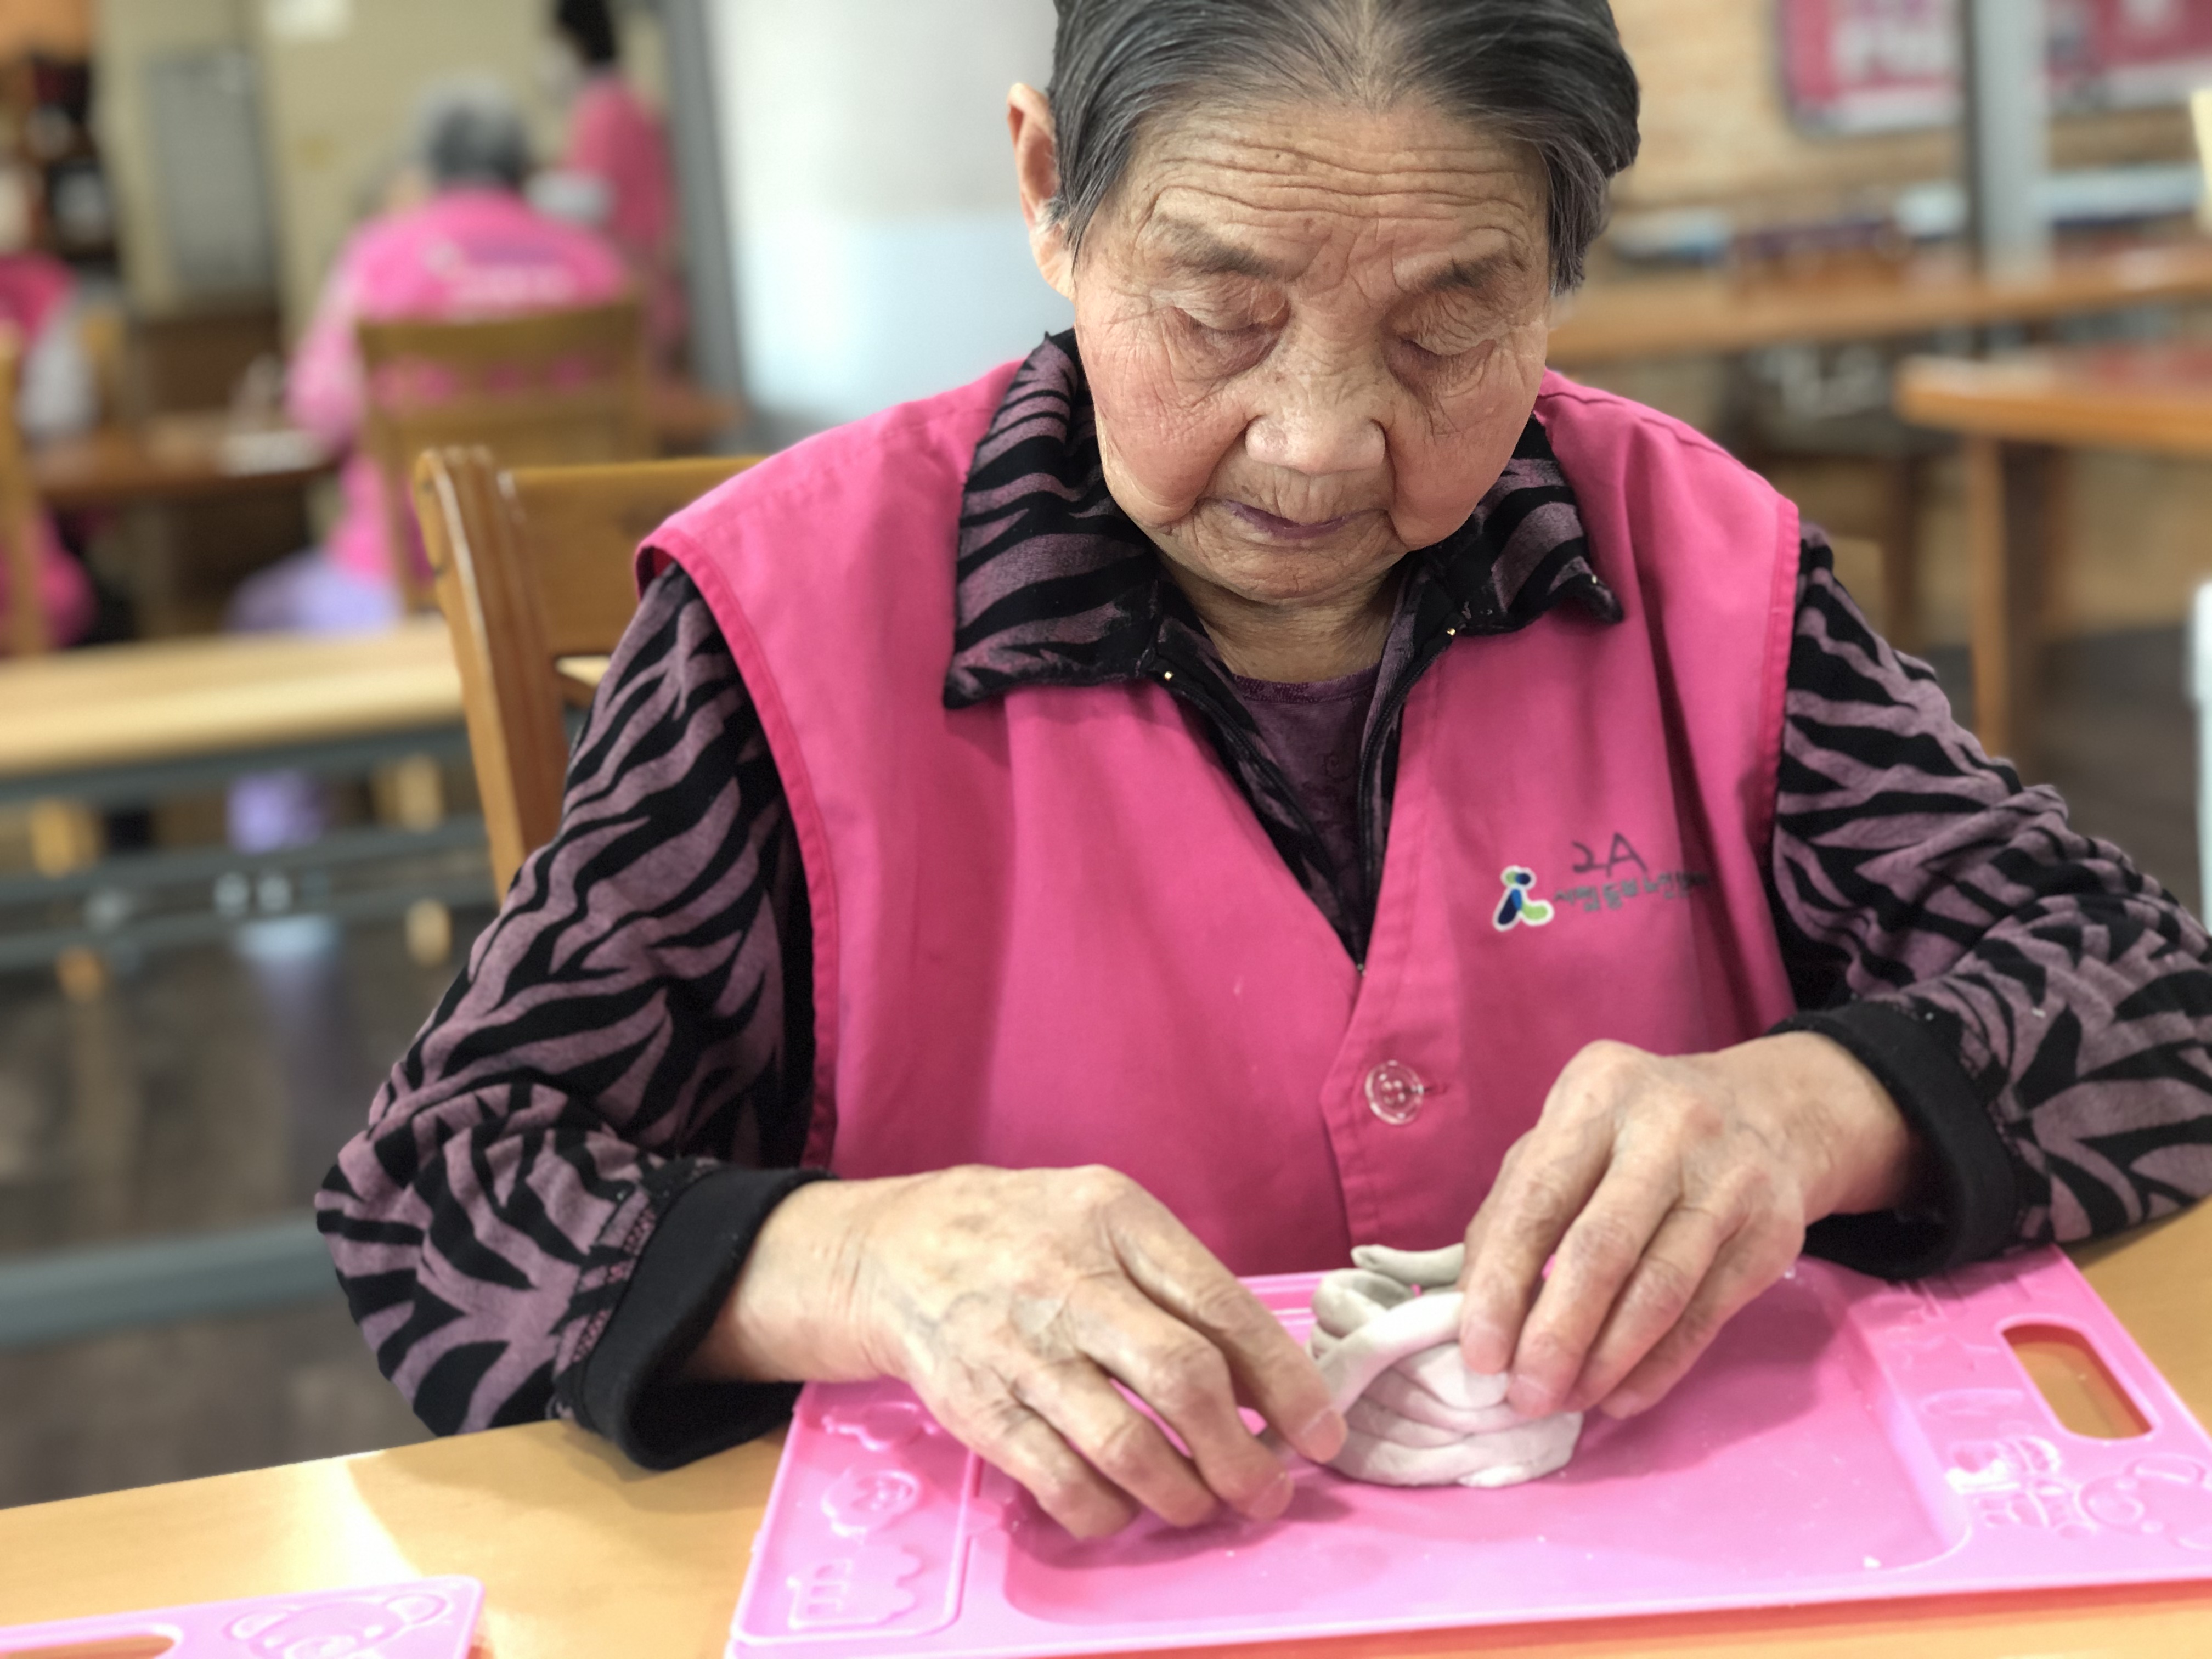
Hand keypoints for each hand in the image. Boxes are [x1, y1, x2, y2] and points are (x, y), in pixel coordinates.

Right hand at [687, 1164, 1346, 1537]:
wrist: (895, 1248)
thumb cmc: (1028, 1232)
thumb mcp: (1108, 1215)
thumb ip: (1180, 1280)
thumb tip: (1267, 1375)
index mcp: (1116, 1219)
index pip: (1220, 1306)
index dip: (1284, 1381)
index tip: (1321, 1431)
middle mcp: (1067, 1279)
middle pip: (1180, 1379)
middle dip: (1241, 1453)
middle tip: (1268, 1490)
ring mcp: (1018, 1348)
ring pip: (1124, 1445)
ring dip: (1183, 1495)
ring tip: (1205, 1506)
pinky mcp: (978, 1407)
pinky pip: (1059, 1482)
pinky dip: (1107, 1513)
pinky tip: (1128, 1507)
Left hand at [1456, 1033, 1922, 1422]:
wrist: (1767, 1113)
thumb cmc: (1633, 1136)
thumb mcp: (1567, 1140)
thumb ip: (1513, 1209)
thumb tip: (1472, 1307)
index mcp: (1598, 1093)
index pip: (1539, 1198)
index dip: (1503, 1282)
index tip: (1479, 1352)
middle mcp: (1668, 1128)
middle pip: (1602, 1248)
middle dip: (1556, 1334)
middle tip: (1525, 1395)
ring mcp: (1730, 1179)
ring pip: (1660, 1291)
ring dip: (1605, 1361)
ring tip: (1567, 1400)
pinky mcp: (1773, 1232)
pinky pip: (1705, 1316)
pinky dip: (1658, 1367)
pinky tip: (1620, 1397)